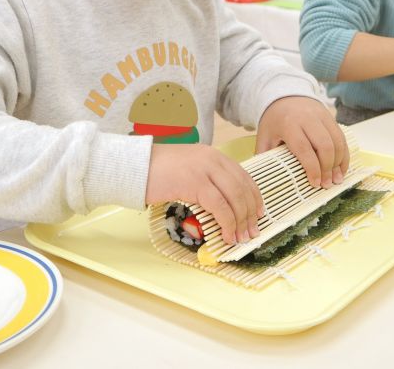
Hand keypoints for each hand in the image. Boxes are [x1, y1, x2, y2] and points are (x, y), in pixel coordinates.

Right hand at [145, 144, 262, 245]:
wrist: (135, 165)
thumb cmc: (157, 171)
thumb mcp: (188, 169)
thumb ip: (206, 180)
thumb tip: (222, 207)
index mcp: (214, 155)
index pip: (244, 176)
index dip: (254, 197)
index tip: (258, 214)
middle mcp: (213, 159)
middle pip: (243, 188)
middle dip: (250, 213)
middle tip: (251, 232)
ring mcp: (205, 170)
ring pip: (235, 198)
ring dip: (241, 221)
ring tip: (240, 238)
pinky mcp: (195, 183)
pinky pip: (220, 206)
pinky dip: (227, 223)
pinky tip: (226, 235)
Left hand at [256, 96, 348, 188]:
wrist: (285, 95)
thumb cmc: (274, 120)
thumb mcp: (264, 136)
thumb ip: (265, 155)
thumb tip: (265, 179)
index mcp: (289, 124)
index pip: (304, 148)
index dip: (312, 168)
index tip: (314, 184)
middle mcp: (308, 118)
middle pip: (324, 145)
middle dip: (328, 168)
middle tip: (326, 184)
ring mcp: (322, 116)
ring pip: (337, 141)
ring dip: (339, 163)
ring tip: (336, 179)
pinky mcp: (331, 117)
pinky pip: (341, 137)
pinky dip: (344, 154)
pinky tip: (341, 168)